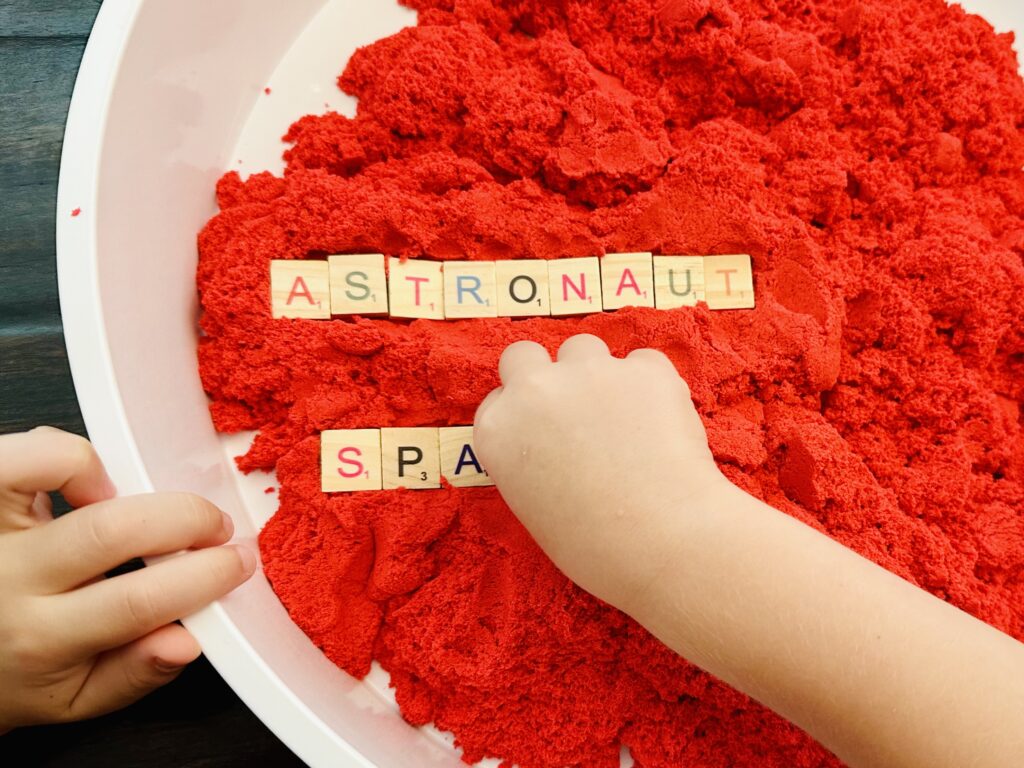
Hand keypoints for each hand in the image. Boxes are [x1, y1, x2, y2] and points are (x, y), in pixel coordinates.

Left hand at [0, 427, 255, 730]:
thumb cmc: (18, 670)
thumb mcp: (76, 698)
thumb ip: (136, 673)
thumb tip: (187, 642)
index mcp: (43, 639)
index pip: (137, 601)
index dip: (204, 574)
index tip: (237, 562)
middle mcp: (13, 581)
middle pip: (113, 531)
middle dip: (188, 519)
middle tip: (213, 527)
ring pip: (55, 469)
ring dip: (120, 478)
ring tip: (137, 499)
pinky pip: (20, 455)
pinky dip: (66, 454)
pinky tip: (85, 483)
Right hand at [473, 334, 729, 615]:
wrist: (663, 541)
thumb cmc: (597, 548)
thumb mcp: (534, 507)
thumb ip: (531, 459)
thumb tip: (556, 441)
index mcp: (498, 431)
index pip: (498, 402)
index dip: (524, 417)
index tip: (544, 436)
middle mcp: (534, 391)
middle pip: (524, 355)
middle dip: (544, 375)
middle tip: (573, 411)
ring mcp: (589, 373)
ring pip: (583, 348)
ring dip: (596, 374)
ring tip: (624, 420)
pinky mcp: (643, 369)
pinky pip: (642, 363)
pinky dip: (649, 385)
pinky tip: (660, 423)